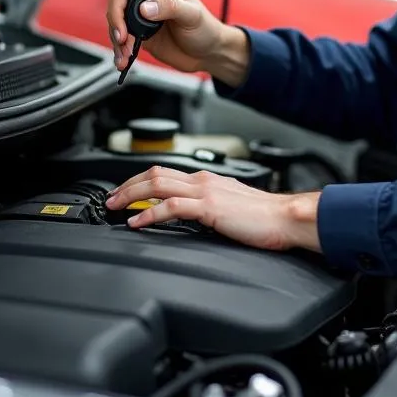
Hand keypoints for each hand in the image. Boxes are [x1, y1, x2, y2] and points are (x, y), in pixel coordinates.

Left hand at [105, 166, 321, 252]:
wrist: (286, 218)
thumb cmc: (265, 218)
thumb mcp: (231, 208)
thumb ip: (209, 208)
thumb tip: (190, 218)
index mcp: (208, 179)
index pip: (166, 173)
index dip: (140, 181)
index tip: (125, 193)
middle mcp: (203, 180)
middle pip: (155, 174)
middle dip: (128, 185)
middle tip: (110, 199)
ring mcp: (205, 192)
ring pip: (157, 185)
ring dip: (131, 195)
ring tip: (115, 207)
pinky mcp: (209, 207)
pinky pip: (170, 207)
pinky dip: (149, 214)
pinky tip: (137, 223)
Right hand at [107, 0, 227, 75]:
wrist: (208, 53)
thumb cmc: (206, 28)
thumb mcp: (192, 15)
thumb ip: (170, 7)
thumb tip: (145, 7)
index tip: (122, 18)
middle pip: (117, 1)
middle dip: (116, 22)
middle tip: (123, 39)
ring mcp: (142, 16)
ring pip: (117, 22)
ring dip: (116, 40)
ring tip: (125, 55)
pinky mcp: (139, 33)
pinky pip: (121, 39)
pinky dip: (119, 50)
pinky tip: (123, 60)